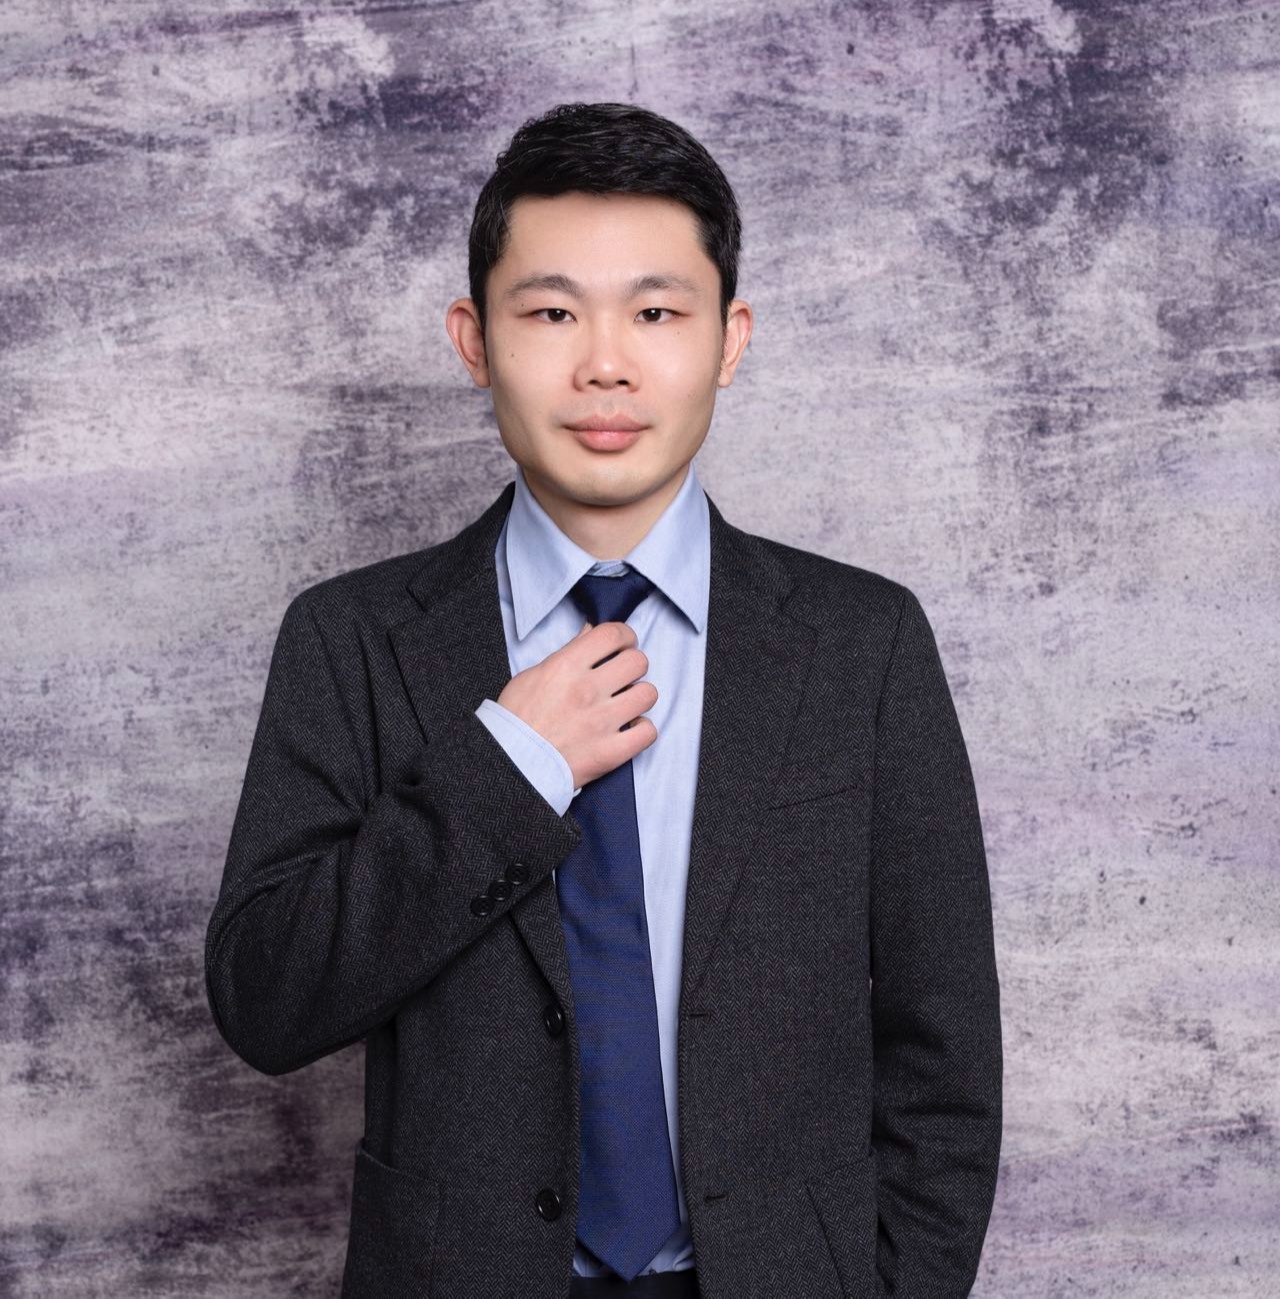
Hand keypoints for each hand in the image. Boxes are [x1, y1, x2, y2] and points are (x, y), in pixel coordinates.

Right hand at [496, 620, 657, 788]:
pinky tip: (629, 728)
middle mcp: (587, 691)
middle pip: (637, 662)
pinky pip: (648, 732)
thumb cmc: (516, 719)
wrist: (509, 763)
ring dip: (639, 696)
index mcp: (566, 667)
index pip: (613, 635)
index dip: (624, 635)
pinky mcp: (610, 752)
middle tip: (623, 674)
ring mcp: (601, 723)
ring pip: (648, 694)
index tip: (623, 643)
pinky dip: (641, 730)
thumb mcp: (534, 674)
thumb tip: (591, 632)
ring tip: (625, 703)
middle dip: (633, 664)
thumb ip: (569, 651)